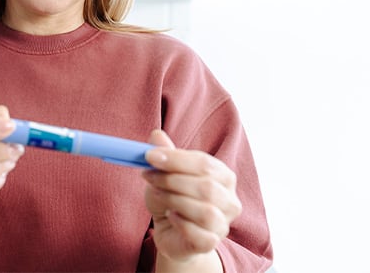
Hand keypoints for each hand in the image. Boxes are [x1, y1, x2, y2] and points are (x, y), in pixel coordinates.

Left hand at [142, 130, 241, 263]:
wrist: (170, 232)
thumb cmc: (172, 198)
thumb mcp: (165, 173)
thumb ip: (165, 155)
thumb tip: (156, 134)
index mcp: (223, 176)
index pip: (205, 164)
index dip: (176, 159)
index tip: (150, 156)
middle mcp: (230, 200)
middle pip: (207, 187)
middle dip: (172, 179)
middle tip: (148, 175)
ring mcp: (224, 224)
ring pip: (206, 211)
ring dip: (174, 200)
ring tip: (157, 195)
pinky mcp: (212, 243)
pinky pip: (200, 235)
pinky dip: (181, 223)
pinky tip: (170, 216)